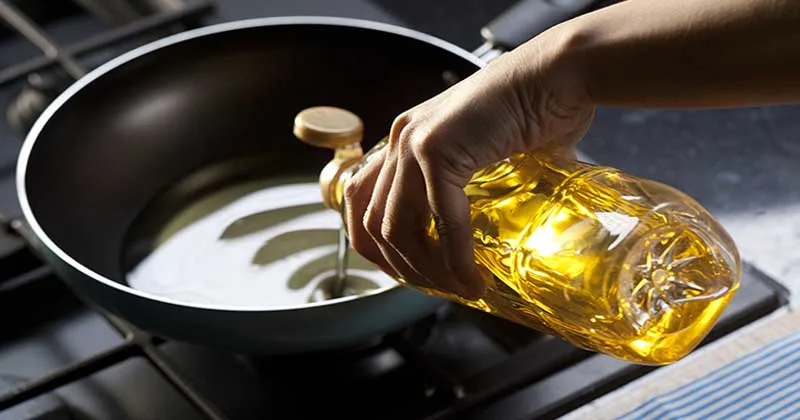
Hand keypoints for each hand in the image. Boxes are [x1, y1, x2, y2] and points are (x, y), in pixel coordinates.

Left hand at [343, 37, 594, 298]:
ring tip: (459, 287)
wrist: (562, 73)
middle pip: (373, 221)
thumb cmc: (535, 110)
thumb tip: (474, 235)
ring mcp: (415, 143)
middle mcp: (401, 138)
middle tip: (438, 289)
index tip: (409, 274)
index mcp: (405, 138)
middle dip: (402, 268)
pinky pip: (441, 220)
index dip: (378, 247)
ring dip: (426, 270)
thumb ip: (465, 186)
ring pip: (396, 228)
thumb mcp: (483, 152)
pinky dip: (455, 258)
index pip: (362, 200)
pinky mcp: (440, 150)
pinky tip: (473, 277)